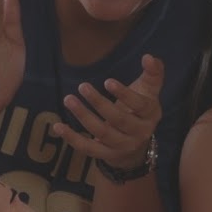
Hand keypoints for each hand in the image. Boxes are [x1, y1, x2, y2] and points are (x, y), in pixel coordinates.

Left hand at [52, 53, 163, 170]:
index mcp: (150, 115)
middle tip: (82, 86)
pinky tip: (58, 126)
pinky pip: (88, 148)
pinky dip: (72, 138)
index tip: (106, 81)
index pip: (139, 105)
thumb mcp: (149, 90)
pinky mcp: (106, 155)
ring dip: (83, 116)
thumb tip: (149, 56)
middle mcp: (139, 133)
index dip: (124, 94)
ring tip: (69, 99)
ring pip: (101, 133)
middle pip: (118, 119)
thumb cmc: (140, 109)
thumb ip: (153, 72)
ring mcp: (122, 146)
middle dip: (99, 103)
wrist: (137, 143)